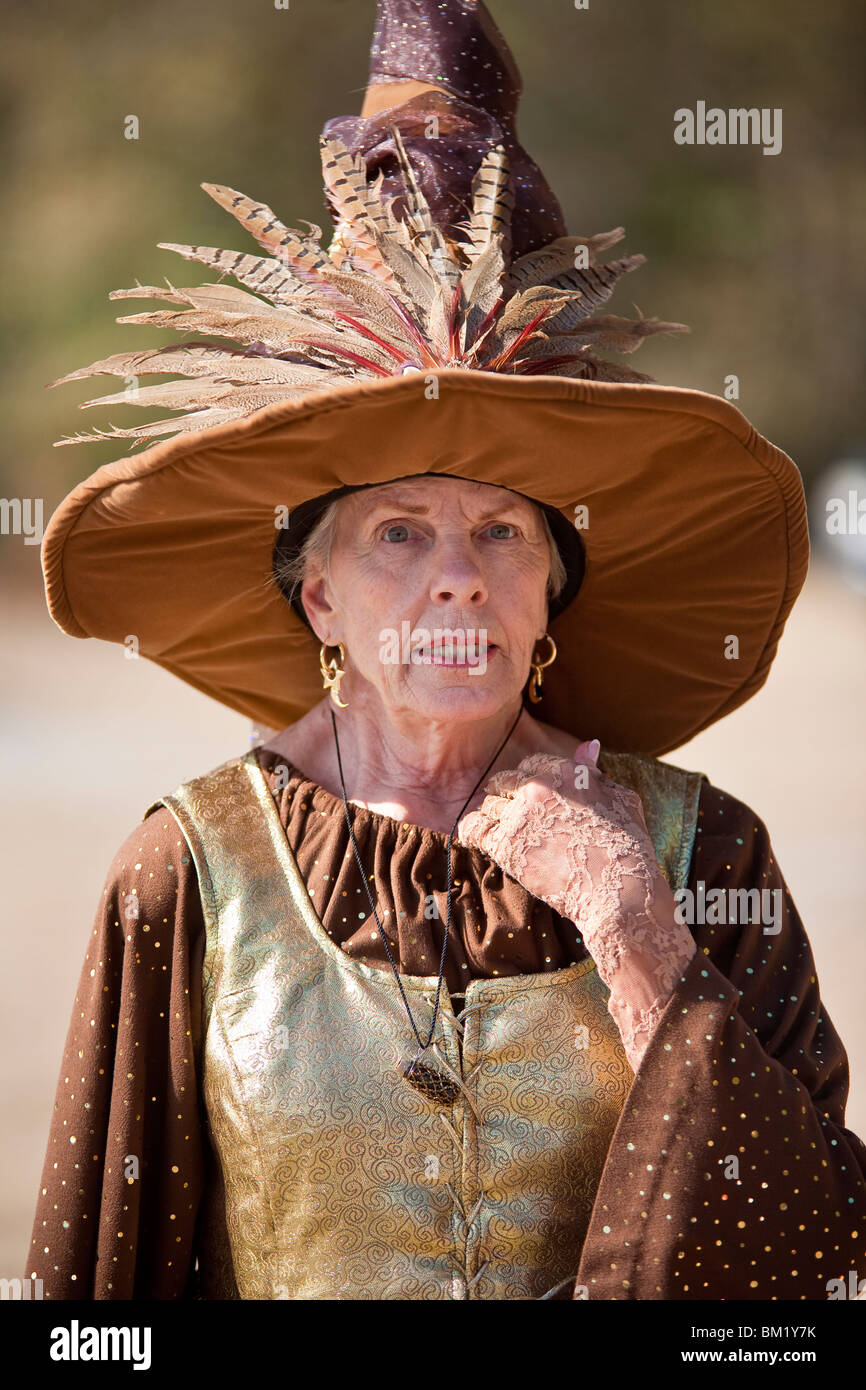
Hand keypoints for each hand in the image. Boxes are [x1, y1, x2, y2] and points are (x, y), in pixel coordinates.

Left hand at [457, 740, 695, 1069]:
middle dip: (507, 796)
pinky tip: (476, 841)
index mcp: (566, 771)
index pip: (532, 764)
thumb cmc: (629, 849)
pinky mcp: (506, 845)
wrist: (620, 894)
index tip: (535, 802)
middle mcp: (539, 786)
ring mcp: (520, 815)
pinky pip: (471, 828)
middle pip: (504, 780)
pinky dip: (470, 832)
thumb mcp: (621, 799)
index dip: (531, 782)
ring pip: (488, 803)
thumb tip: (588, 745)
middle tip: (516, 820)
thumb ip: (596, 771)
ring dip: (493, 816)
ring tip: (502, 834)